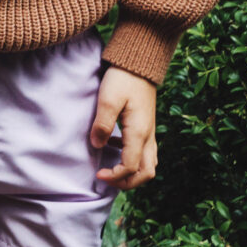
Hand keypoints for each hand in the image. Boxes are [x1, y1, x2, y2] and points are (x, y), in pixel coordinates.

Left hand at [90, 66, 157, 188]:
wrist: (139, 63)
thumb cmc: (123, 79)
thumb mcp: (108, 99)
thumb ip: (103, 124)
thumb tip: (97, 146)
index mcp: (139, 132)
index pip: (130, 167)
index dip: (115, 176)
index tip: (98, 173)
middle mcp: (148, 136)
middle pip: (146, 173)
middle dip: (128, 183)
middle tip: (107, 177)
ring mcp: (149, 132)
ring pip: (148, 165)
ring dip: (132, 173)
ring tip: (111, 168)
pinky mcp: (146, 127)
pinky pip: (145, 153)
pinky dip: (133, 159)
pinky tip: (114, 146)